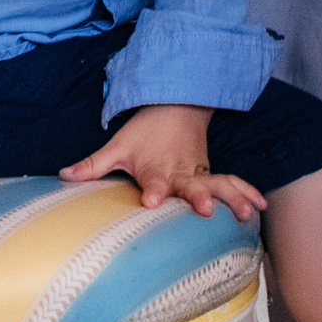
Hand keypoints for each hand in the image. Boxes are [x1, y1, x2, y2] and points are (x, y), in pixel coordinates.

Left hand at [61, 104, 263, 221]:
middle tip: (205, 209)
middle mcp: (179, 174)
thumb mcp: (116, 146)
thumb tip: (63, 174)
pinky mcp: (212, 174)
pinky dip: (247, 193)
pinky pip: (233, 183)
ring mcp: (199, 174)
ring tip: (244, 213)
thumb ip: (93, 165)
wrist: (174, 107)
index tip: (151, 201)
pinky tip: (259, 207)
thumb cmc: (143, 134)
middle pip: (190, 187)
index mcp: (155, 170)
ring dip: (231, 198)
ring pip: (217, 186)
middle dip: (198, 198)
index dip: (152, 192)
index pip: (153, 182)